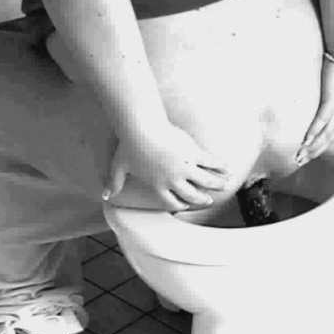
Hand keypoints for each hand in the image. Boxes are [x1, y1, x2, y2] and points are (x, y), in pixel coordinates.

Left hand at [104, 122, 228, 210]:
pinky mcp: (193, 154)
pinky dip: (220, 166)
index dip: (180, 204)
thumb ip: (114, 183)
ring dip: (216, 184)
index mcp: (157, 185)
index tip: (187, 205)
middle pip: (192, 195)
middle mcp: (174, 180)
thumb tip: (105, 195)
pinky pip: (210, 163)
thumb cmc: (129, 146)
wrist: (142, 129)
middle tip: (209, 201)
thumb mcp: (119, 167)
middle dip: (201, 199)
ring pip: (205, 181)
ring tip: (225, 185)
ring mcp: (185, 168)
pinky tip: (227, 168)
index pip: (171, 201)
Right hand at [296, 59, 333, 164]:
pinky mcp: (332, 99)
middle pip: (327, 138)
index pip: (330, 135)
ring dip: (312, 146)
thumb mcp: (332, 87)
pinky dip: (313, 131)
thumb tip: (312, 102)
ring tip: (300, 154)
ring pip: (325, 133)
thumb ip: (324, 97)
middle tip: (299, 161)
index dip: (319, 147)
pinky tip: (305, 140)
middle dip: (313, 152)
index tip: (306, 155)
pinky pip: (322, 119)